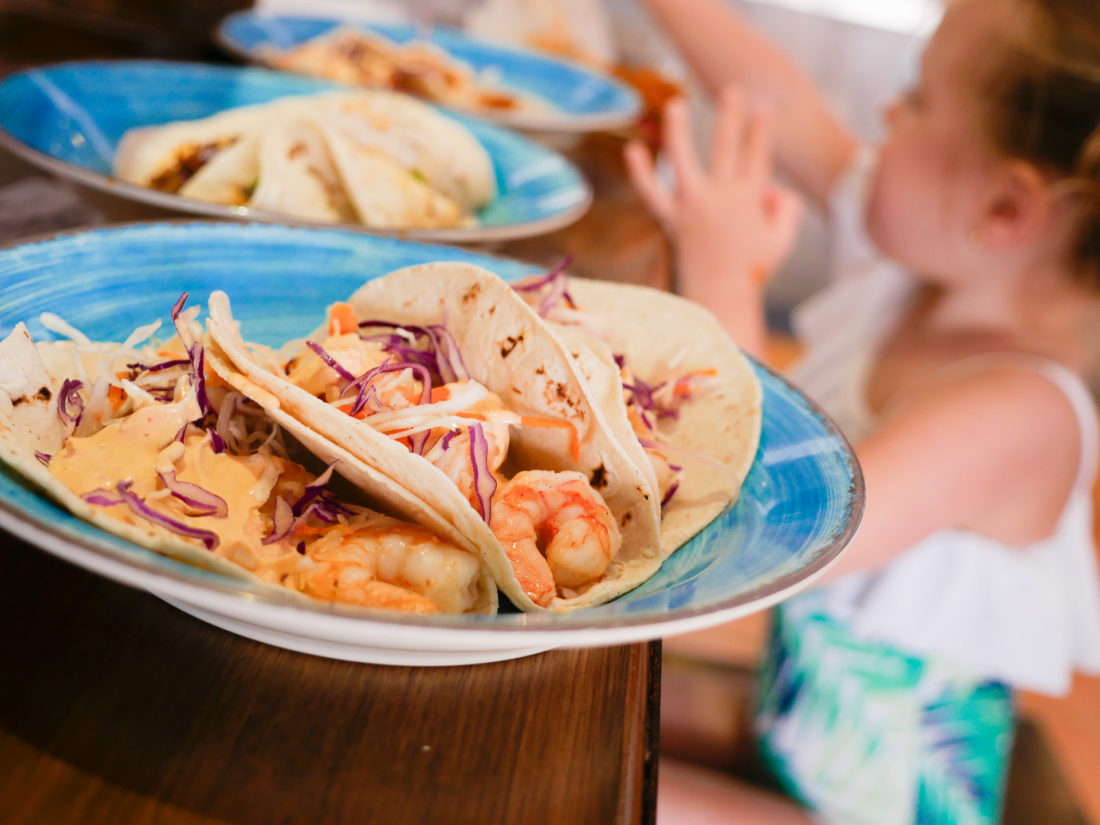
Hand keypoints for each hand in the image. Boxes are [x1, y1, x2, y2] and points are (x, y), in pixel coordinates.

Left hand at [625, 87, 802, 294]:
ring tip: (675, 104)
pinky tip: (633, 149)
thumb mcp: (783, 240)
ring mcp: (692, 206)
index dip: (761, 129)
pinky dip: (642, 172)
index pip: (757, 155)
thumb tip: (773, 190)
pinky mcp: (671, 220)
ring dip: (679, 130)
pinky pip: (652, 192)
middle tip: (733, 90)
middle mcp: (719, 197)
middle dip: (731, 116)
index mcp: (748, 199)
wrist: (720, 297)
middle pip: (726, 147)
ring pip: (683, 160)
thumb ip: (787, 209)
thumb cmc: (753, 270)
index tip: (764, 106)